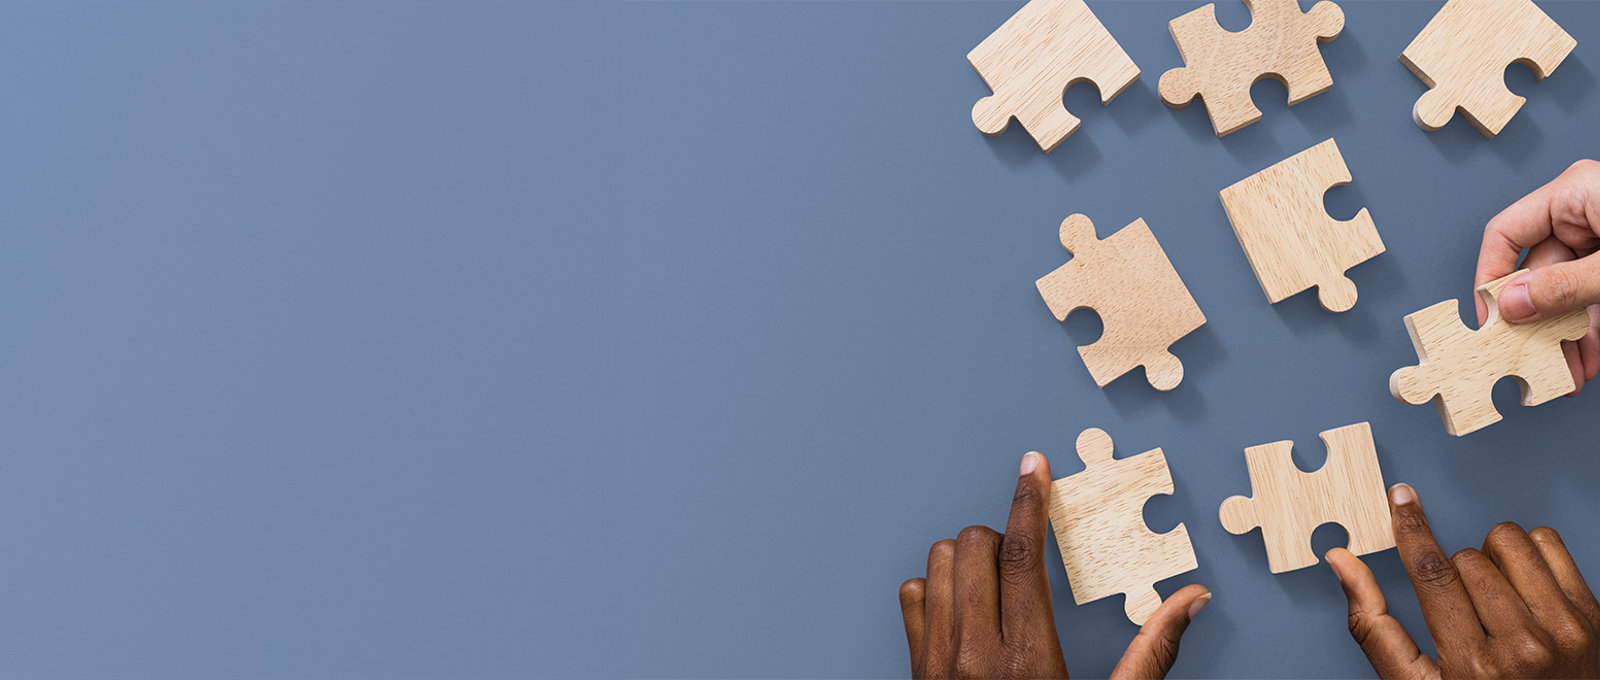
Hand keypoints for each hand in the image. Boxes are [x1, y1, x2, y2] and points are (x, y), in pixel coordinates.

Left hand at [898, 452, 1210, 678]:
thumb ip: (1152, 654)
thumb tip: (1193, 600)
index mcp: (1027, 660)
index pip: (1021, 556)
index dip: (1029, 501)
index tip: (1033, 465)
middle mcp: (972, 656)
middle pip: (972, 547)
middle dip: (1001, 538)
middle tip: (1026, 563)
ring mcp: (934, 664)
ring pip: (936, 564)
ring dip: (966, 559)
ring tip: (997, 586)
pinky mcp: (913, 672)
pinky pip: (911, 599)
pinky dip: (934, 590)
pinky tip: (963, 610)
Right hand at [1329, 484, 1599, 678]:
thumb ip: (1374, 625)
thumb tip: (1342, 562)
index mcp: (1474, 665)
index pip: (1432, 572)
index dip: (1411, 528)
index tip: (1402, 500)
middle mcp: (1525, 646)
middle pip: (1467, 558)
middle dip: (1455, 573)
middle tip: (1464, 609)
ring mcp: (1565, 629)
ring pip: (1510, 542)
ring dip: (1493, 559)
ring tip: (1496, 596)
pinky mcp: (1592, 615)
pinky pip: (1549, 544)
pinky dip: (1530, 556)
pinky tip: (1523, 588)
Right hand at [1476, 159, 1599, 393]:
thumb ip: (1566, 285)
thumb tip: (1511, 306)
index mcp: (1575, 195)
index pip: (1505, 234)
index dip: (1490, 280)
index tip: (1489, 323)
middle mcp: (1585, 217)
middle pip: (1537, 276)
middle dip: (1536, 327)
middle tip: (1524, 363)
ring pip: (1567, 298)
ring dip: (1563, 342)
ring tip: (1561, 378)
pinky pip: (1593, 305)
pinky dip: (1590, 337)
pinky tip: (1585, 365)